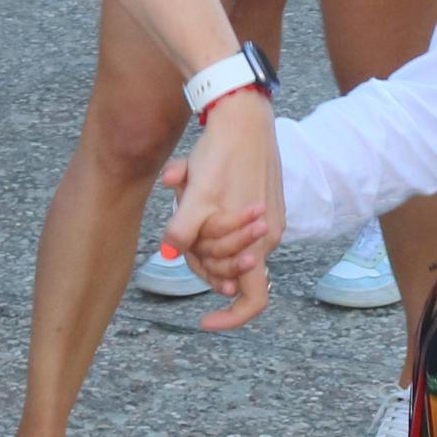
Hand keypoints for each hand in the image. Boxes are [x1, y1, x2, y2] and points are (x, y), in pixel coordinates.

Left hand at [157, 93, 282, 329]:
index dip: (230, 318)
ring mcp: (266, 219)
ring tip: (185, 191)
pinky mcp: (260, 200)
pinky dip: (208, 213)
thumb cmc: (222, 157)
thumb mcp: (196, 197)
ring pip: (225, 243)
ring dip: (201, 228)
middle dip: (200, 256)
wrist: (243, 115)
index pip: (252, 301)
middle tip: (178, 230)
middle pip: (228, 269)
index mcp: (258, 245)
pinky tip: (193, 182)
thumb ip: (183, 232)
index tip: (204, 321)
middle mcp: (267, 238)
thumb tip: (168, 255)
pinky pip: (229, 221)